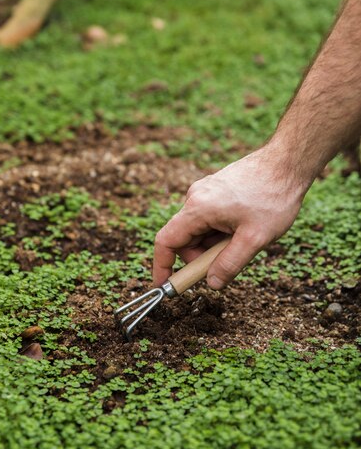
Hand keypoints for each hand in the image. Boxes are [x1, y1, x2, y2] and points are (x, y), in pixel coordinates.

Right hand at [153, 145, 306, 288]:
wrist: (287, 163)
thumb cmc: (273, 197)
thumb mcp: (254, 239)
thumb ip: (230, 264)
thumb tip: (212, 283)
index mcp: (198, 208)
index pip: (166, 242)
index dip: (162, 266)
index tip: (164, 286)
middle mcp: (195, 197)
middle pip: (184, 238)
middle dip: (202, 256)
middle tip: (229, 260)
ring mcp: (204, 191)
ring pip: (199, 230)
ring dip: (215, 242)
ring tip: (245, 237)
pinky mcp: (215, 189)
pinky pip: (209, 218)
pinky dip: (221, 230)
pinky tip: (244, 226)